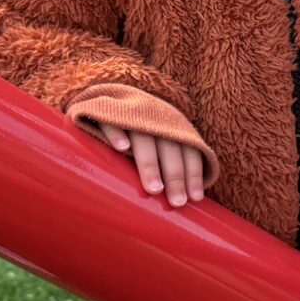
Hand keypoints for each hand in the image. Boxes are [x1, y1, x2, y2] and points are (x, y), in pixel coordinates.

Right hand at [90, 121, 205, 206]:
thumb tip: (182, 201)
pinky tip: (122, 148)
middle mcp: (155, 117)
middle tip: (176, 202)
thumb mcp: (156, 142)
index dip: (192, 173)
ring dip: (150, 162)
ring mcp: (131, 113)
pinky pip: (111, 121)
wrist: (106, 98)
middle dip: (175, 175)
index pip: (188, 149)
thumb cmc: (135, 133)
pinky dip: (117, 133)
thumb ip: (168, 163)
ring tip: (154, 189)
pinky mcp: (105, 112)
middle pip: (169, 147)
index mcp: (171, 125)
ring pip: (143, 138)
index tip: (194, 199)